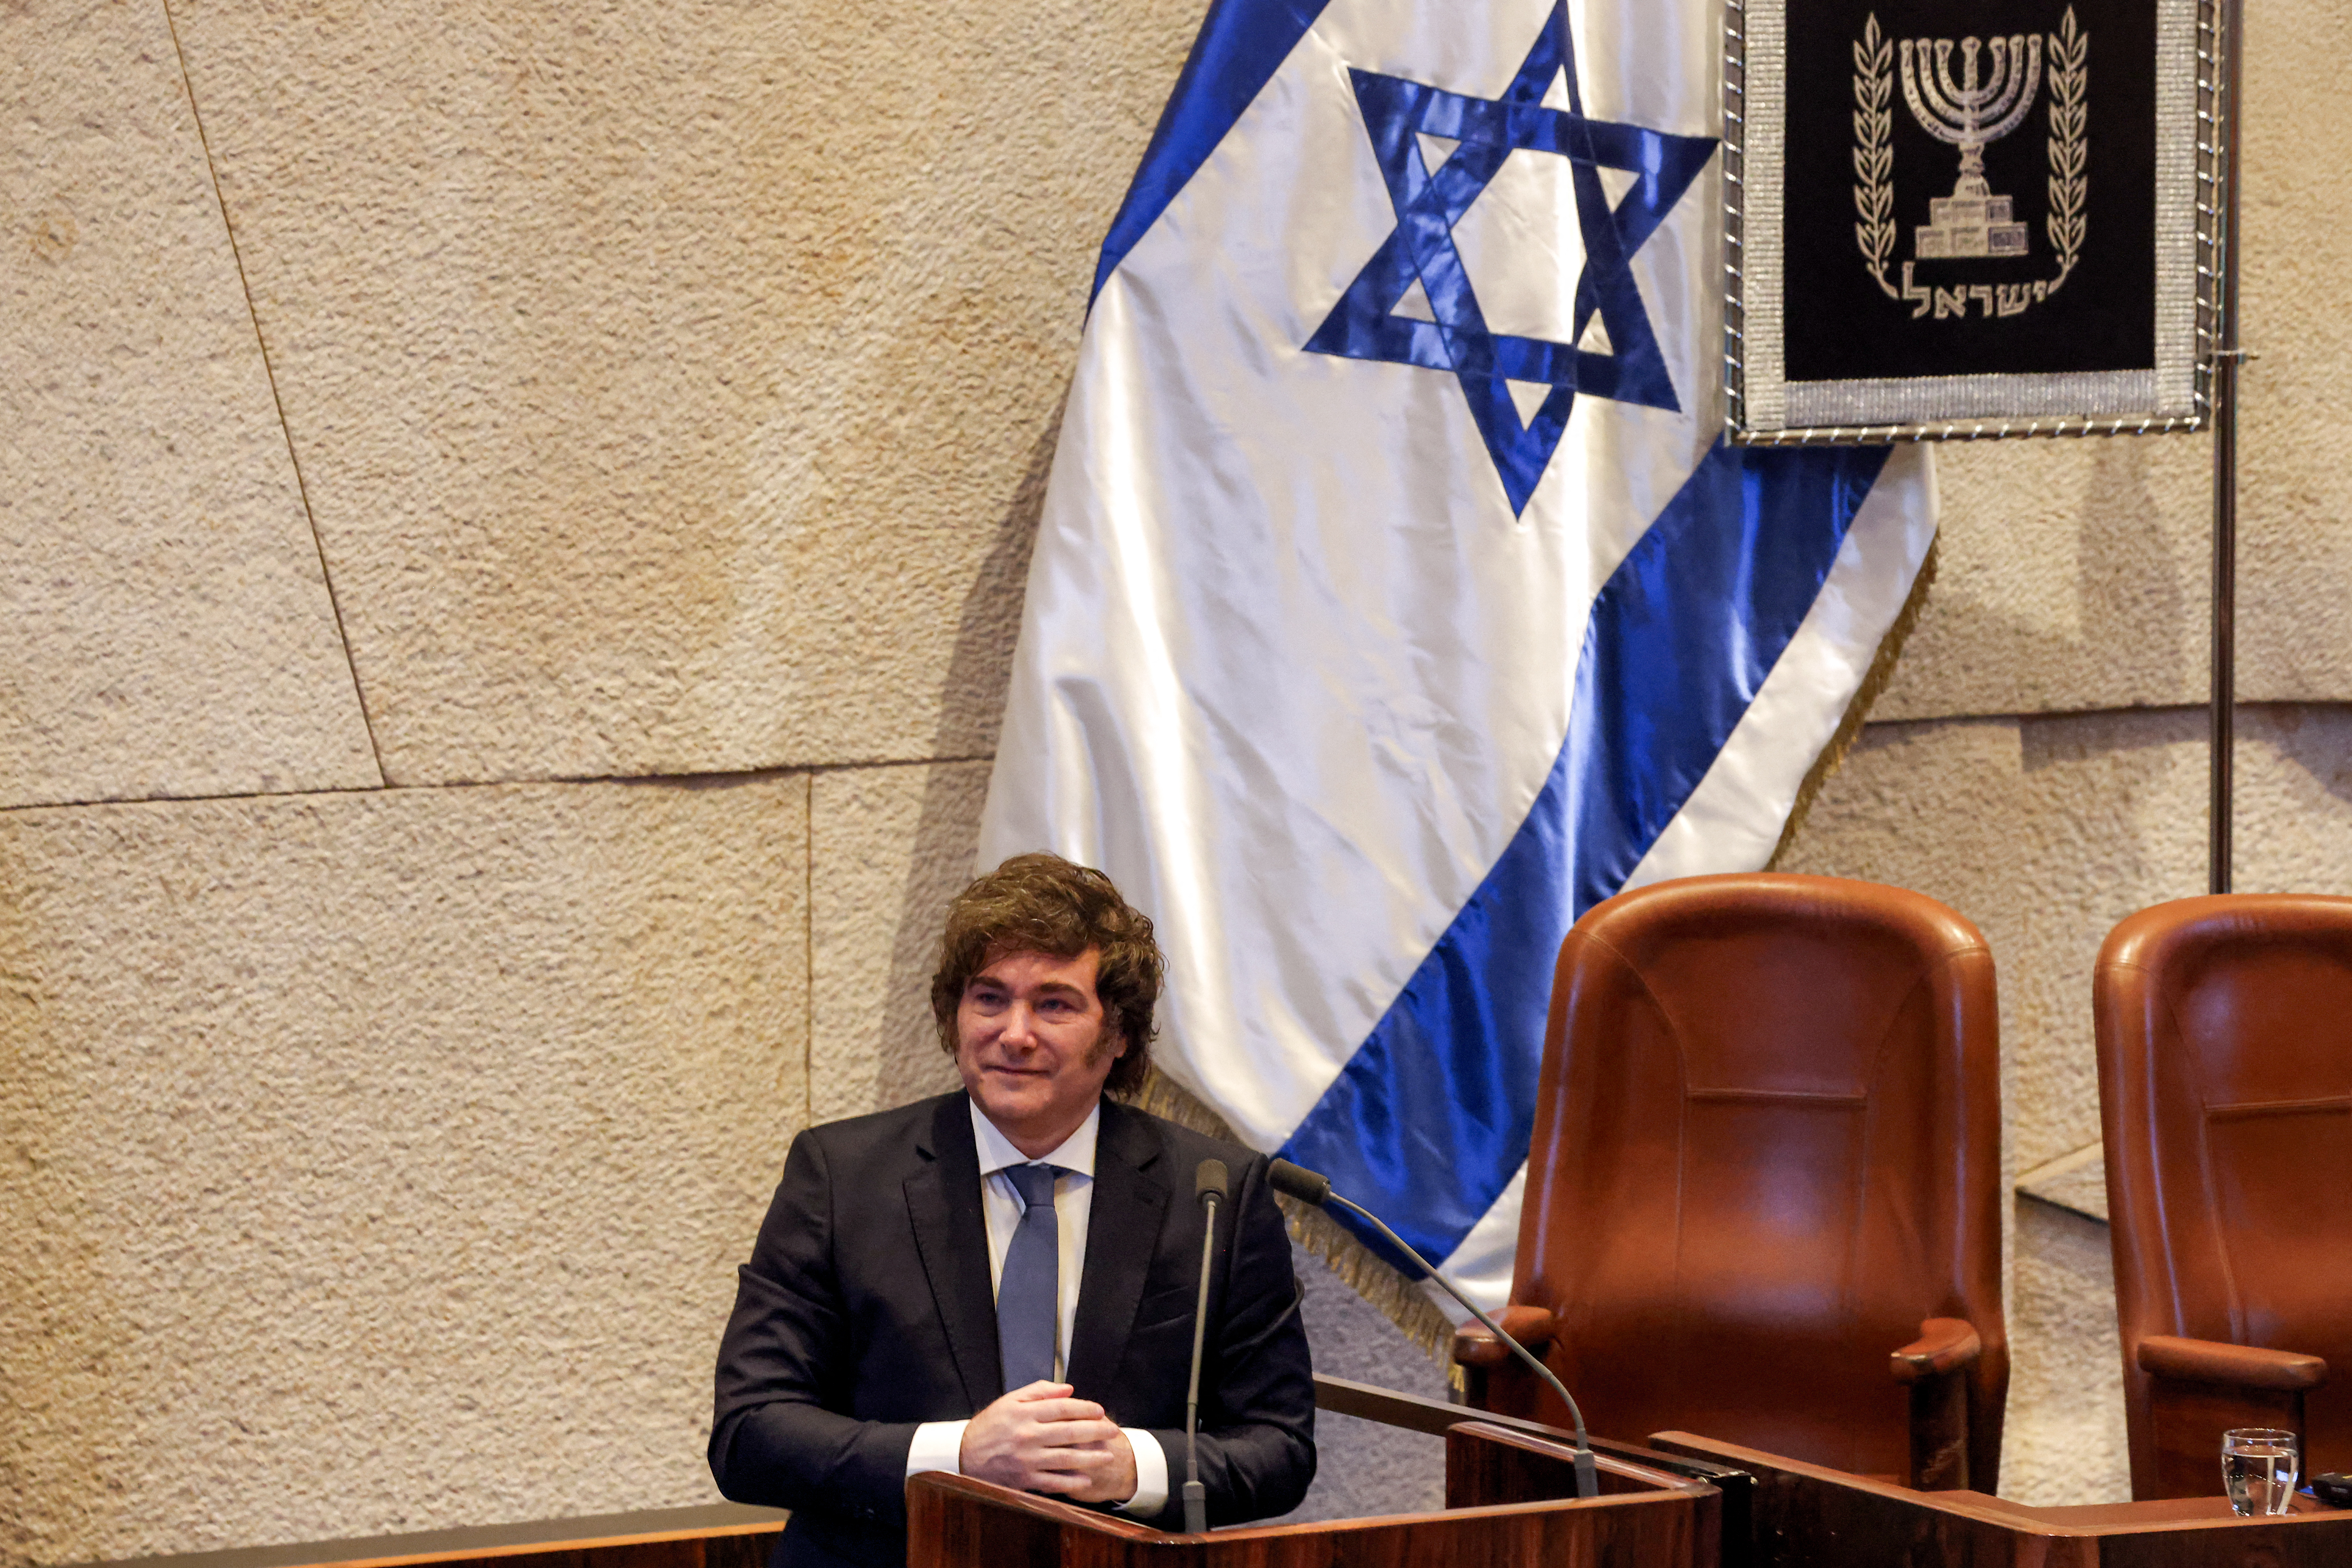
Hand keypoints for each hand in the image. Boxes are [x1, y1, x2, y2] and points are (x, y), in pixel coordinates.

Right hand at [959, 1380, 1138, 1503]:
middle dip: (1095, 1431)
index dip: (1085, 1408)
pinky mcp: (1023, 1479)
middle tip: (1112, 1430)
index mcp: (1024, 1413)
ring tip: (1107, 1455)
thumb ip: (1039, 1392)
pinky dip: (1071, 1481)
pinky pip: (1053, 1481)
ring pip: (1066, 1458)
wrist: (963, 1455)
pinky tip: (1086, 1479)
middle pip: (1069, 1431)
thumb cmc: (990, 1426)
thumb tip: (1068, 1389)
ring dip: (1090, 1457)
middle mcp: (1027, 1435)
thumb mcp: (1009, 1400)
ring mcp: (1026, 1459)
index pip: (1063, 1408)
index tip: (1100, 1410)